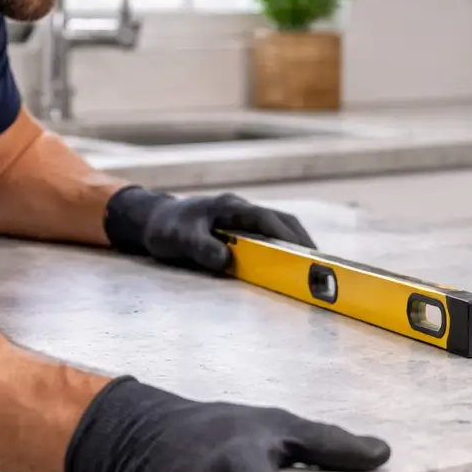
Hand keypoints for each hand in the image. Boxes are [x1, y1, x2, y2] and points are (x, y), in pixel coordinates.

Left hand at [104, 185, 314, 273]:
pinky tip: (287, 261)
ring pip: (278, 224)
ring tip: (309, 264)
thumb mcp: (178, 239)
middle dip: (301, 240)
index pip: (267, 219)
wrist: (152, 219)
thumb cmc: (166, 228)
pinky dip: (283, 244)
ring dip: (295, 242)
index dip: (287, 236)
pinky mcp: (240, 225)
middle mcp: (240, 208)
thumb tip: (227, 261)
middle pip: (281, 220)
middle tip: (319, 263)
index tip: (305, 253)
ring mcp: (241, 216)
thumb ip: (201, 248)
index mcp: (230, 207)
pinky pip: (269, 232)